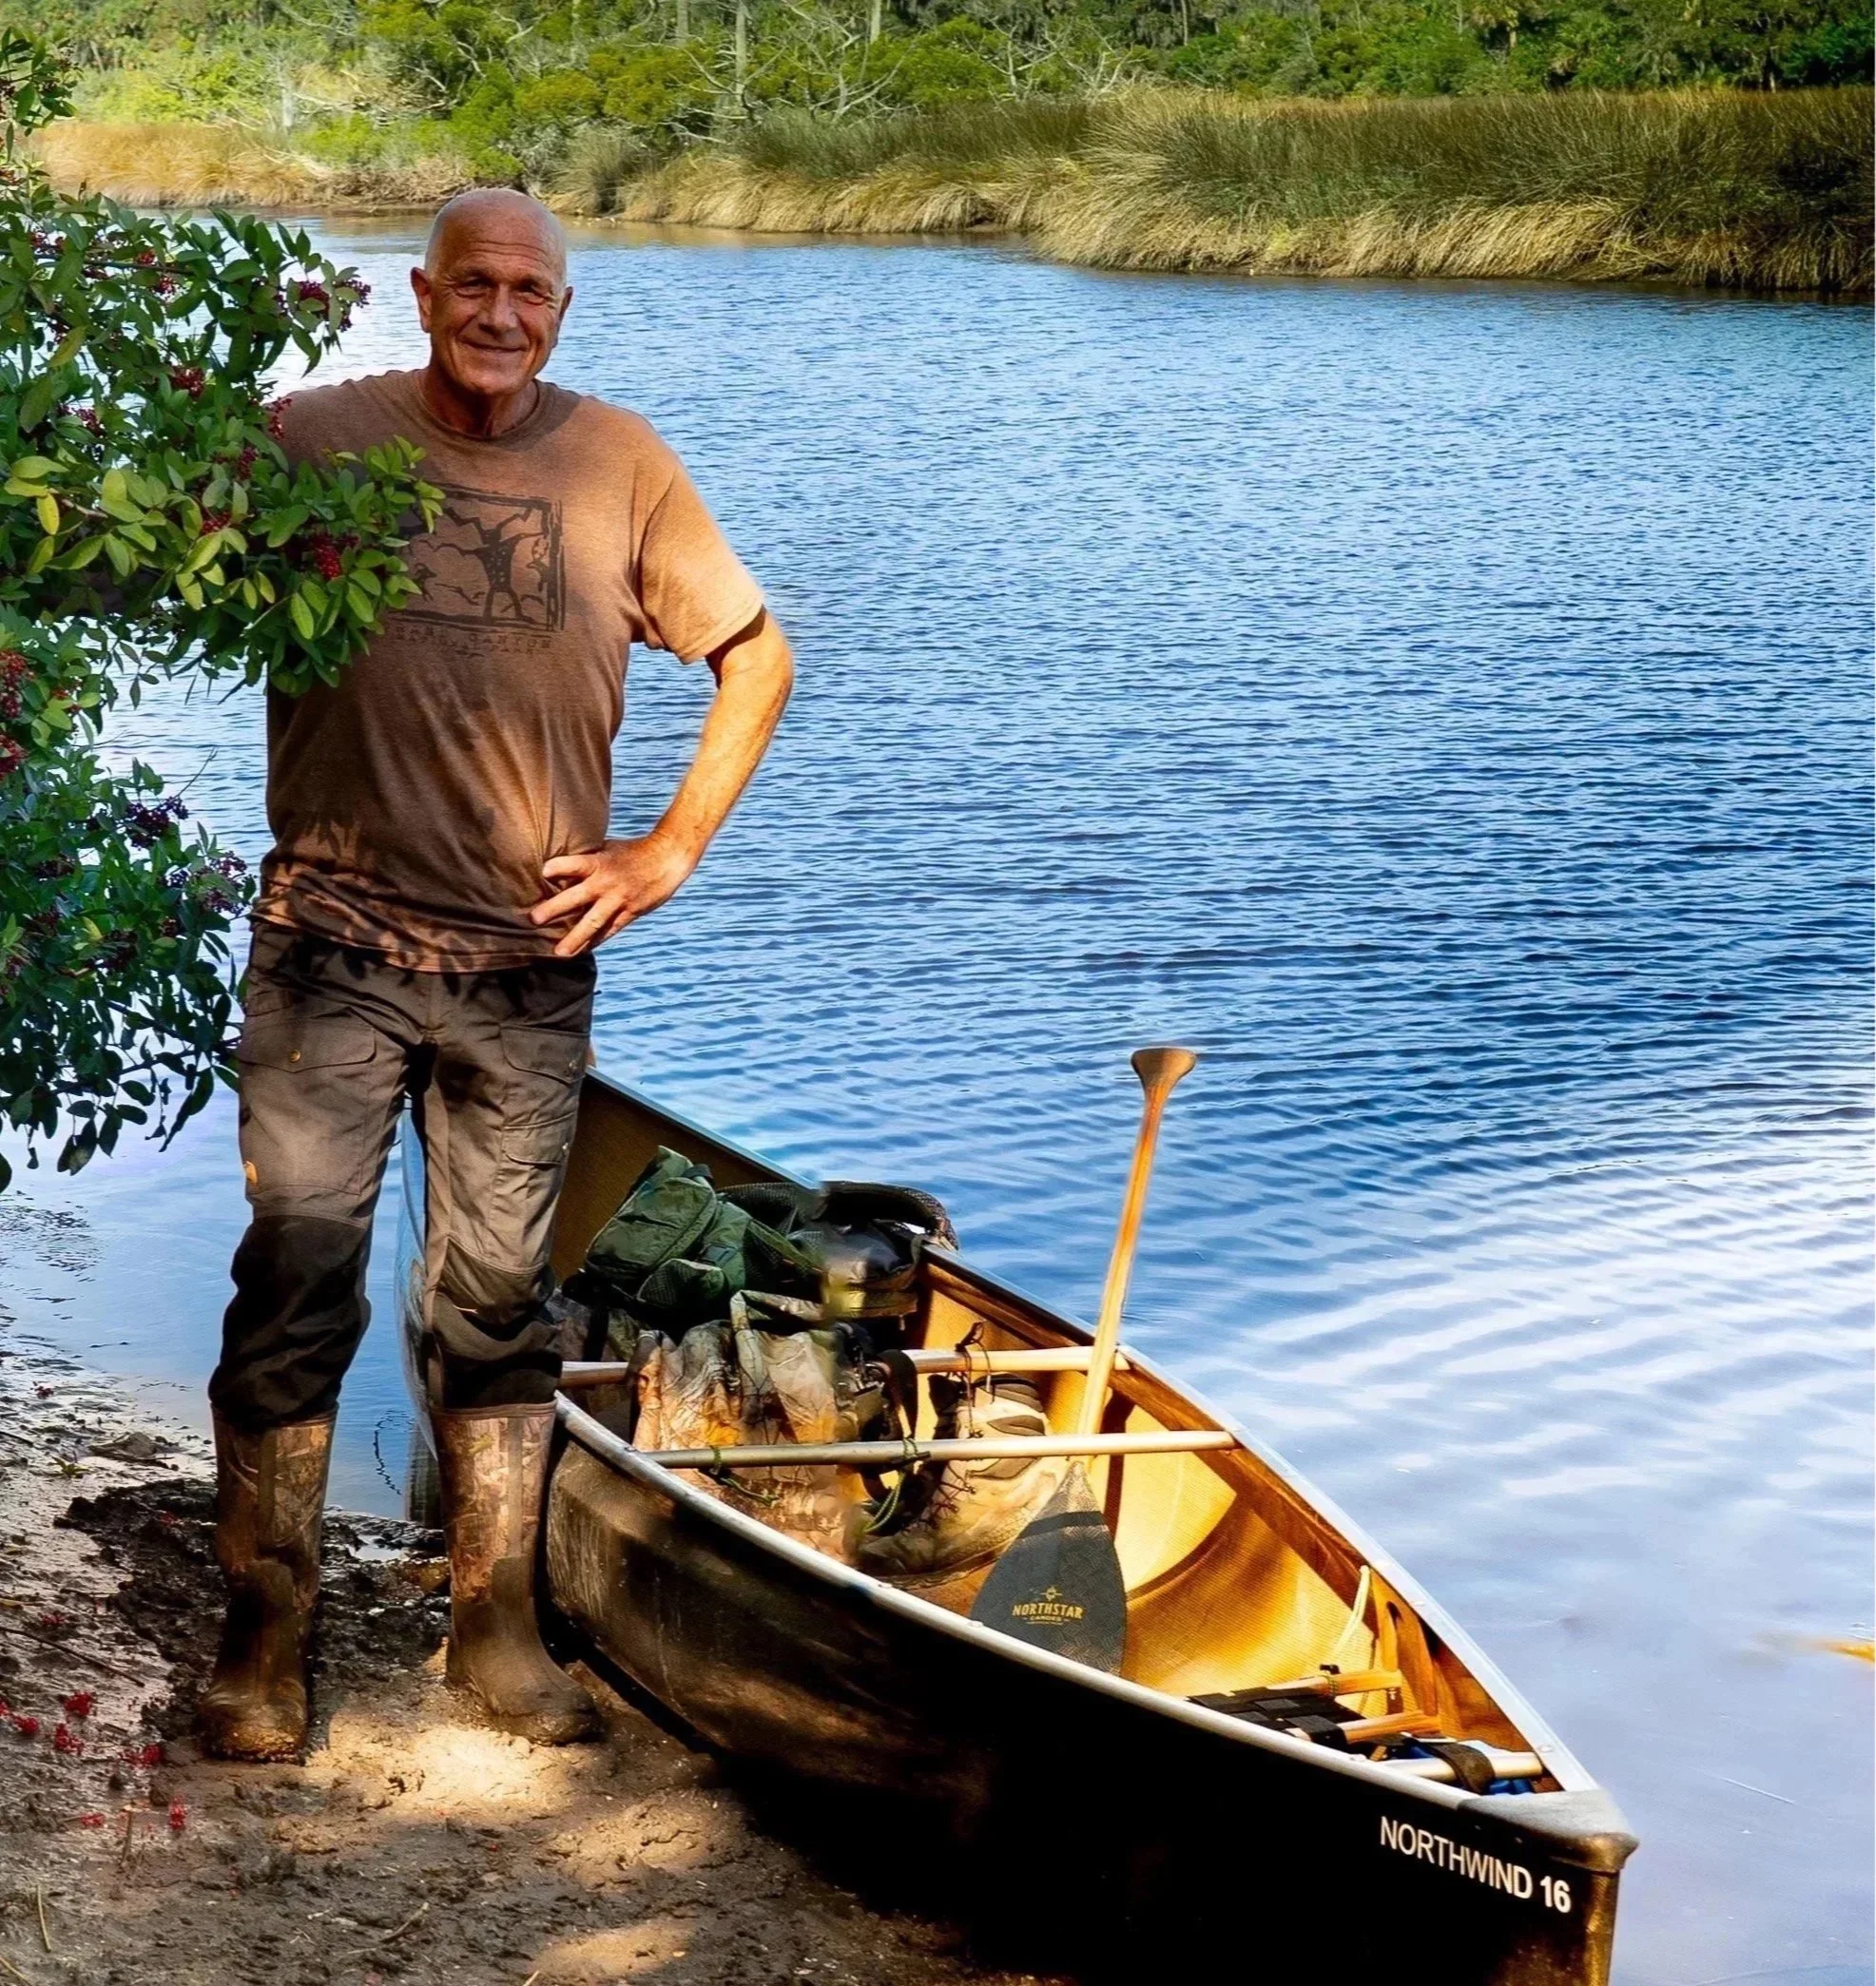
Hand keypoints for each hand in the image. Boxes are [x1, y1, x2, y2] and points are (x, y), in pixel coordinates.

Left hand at [530, 833, 698, 956]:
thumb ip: (587, 860)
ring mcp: (619, 900)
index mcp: (599, 862)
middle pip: (577, 897)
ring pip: (593, 922)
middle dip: (555, 908)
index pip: (576, 864)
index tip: (543, 871)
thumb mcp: (608, 848)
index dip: (560, 867)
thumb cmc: (633, 850)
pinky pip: (610, 930)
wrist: (667, 858)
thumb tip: (560, 870)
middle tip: (534, 919)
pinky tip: (582, 951)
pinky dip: (596, 941)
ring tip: (559, 952)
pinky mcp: (630, 912)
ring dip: (575, 938)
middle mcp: (606, 883)